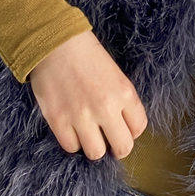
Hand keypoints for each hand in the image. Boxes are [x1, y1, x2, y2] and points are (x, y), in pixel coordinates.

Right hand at [28, 29, 147, 160]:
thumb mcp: (115, 74)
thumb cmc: (86, 54)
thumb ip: (122, 100)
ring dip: (94, 146)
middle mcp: (106, 108)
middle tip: (109, 140)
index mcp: (124, 93)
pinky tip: (73, 129)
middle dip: (117, 146)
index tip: (123, 128)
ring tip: (89, 134)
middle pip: (122, 148)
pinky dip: (73, 142)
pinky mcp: (58, 120)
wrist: (55, 42)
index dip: (131, 131)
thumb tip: (123, 127)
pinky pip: (71, 147)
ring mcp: (81, 116)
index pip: (139, 128)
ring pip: (96, 153)